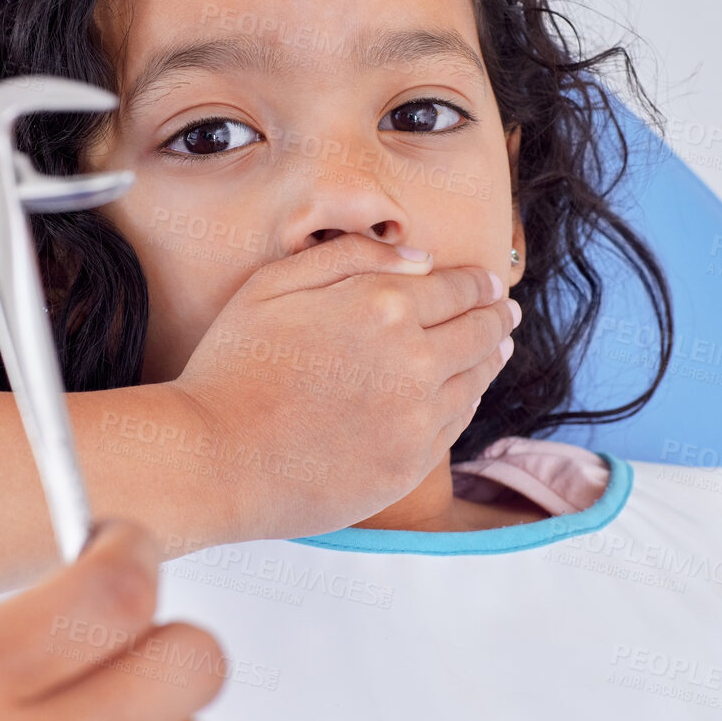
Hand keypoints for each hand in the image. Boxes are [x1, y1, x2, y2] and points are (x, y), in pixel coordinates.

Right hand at [171, 233, 515, 540]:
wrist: (214, 457)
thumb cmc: (232, 366)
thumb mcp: (274, 283)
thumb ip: (350, 257)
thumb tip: (417, 257)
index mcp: (384, 304)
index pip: (458, 286)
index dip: (478, 282)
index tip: (488, 283)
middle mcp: (415, 359)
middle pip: (481, 330)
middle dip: (497, 316)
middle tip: (507, 312)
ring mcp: (418, 416)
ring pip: (477, 378)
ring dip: (492, 357)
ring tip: (499, 347)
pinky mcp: (411, 463)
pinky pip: (458, 424)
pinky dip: (469, 400)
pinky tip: (466, 391)